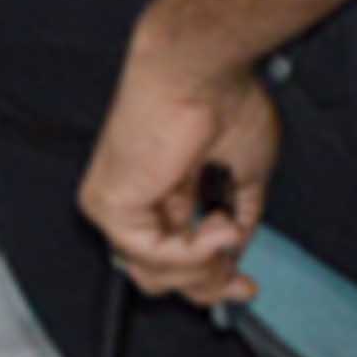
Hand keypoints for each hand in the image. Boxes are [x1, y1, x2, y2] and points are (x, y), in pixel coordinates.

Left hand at [79, 40, 284, 306]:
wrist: (202, 71)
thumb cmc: (222, 99)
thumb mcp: (245, 172)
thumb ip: (240, 214)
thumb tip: (240, 245)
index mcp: (165, 186)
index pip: (177, 251)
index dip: (214, 276)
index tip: (245, 285)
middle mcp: (138, 196)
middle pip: (161, 274)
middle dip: (209, 285)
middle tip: (241, 283)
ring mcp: (119, 203)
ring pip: (155, 274)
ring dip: (206, 264)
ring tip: (227, 230)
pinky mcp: (110, 206)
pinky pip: (152, 256)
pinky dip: (194, 251)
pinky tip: (217, 227)